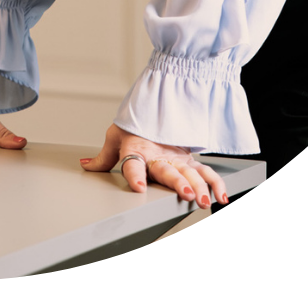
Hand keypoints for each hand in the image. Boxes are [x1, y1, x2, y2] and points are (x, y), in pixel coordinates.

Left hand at [81, 124, 227, 208]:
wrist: (155, 106)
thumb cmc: (133, 125)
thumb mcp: (115, 138)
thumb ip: (103, 157)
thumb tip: (85, 164)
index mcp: (135, 150)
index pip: (133, 163)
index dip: (134, 175)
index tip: (137, 187)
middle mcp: (157, 156)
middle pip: (167, 170)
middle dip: (177, 183)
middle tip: (186, 195)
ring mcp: (175, 159)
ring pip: (189, 173)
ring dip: (199, 187)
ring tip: (205, 201)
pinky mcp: (188, 161)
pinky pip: (204, 172)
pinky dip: (216, 183)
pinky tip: (222, 197)